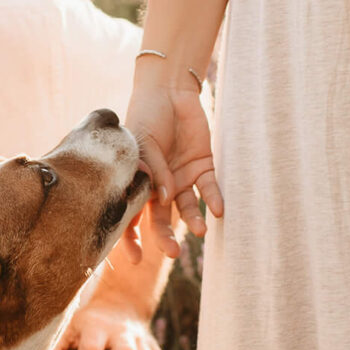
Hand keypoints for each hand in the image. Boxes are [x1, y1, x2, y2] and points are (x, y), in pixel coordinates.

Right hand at [125, 77, 220, 259]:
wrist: (169, 90)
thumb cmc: (146, 115)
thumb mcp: (141, 142)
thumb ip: (153, 170)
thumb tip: (164, 198)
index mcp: (136, 182)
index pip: (130, 215)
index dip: (130, 238)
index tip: (136, 259)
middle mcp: (160, 186)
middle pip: (161, 218)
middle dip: (165, 237)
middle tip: (173, 253)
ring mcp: (181, 178)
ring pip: (187, 208)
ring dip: (194, 220)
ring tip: (200, 231)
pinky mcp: (203, 166)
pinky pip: (209, 188)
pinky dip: (214, 199)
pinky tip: (219, 209)